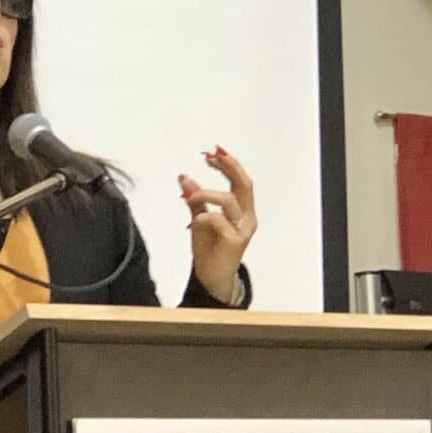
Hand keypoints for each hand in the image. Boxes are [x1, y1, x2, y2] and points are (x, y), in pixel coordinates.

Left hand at [179, 145, 256, 302]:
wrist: (210, 278)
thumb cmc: (209, 250)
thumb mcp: (200, 219)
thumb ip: (195, 199)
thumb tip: (184, 177)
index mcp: (242, 211)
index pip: (240, 182)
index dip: (229, 165)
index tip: (211, 154)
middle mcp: (247, 218)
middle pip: (245, 185)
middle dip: (229, 167)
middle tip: (211, 157)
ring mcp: (243, 230)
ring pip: (229, 200)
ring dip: (206, 194)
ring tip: (189, 197)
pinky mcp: (235, 242)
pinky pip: (219, 221)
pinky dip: (204, 216)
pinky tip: (195, 221)